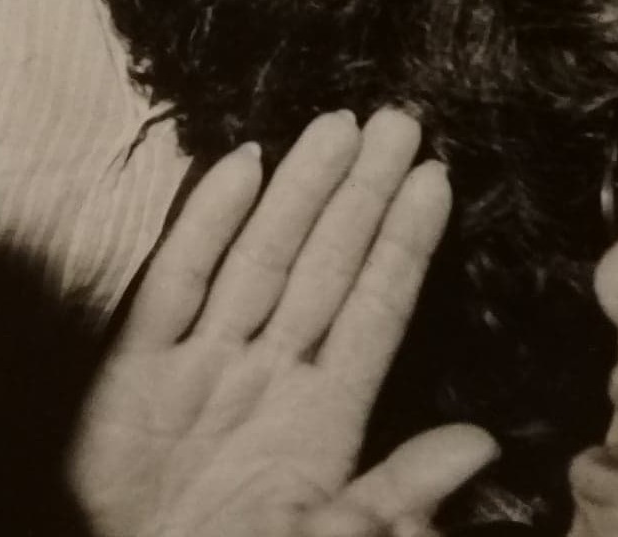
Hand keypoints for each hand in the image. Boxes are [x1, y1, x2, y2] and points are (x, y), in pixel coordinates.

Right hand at [69, 109, 493, 536]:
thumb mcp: (328, 534)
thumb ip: (398, 492)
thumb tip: (480, 443)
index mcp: (322, 417)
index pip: (374, 311)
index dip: (404, 246)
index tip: (436, 180)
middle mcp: (267, 373)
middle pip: (325, 266)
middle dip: (362, 195)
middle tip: (400, 122)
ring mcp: (202, 362)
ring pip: (262, 257)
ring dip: (301, 191)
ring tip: (340, 127)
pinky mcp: (137, 367)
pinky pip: (177, 282)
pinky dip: (207, 222)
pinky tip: (244, 166)